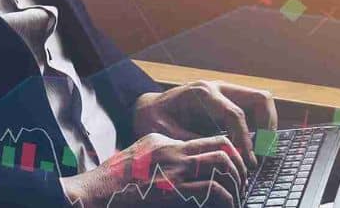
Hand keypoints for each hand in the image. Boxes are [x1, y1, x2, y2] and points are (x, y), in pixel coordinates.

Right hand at [60, 133, 246, 206]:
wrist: (95, 193)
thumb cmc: (111, 181)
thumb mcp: (136, 158)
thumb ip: (158, 155)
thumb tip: (181, 166)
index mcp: (163, 141)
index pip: (208, 138)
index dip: (229, 152)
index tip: (237, 167)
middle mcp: (172, 150)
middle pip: (221, 146)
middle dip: (239, 163)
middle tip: (243, 181)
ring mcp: (174, 169)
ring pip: (222, 164)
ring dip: (235, 180)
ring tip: (237, 194)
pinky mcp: (175, 189)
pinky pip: (213, 189)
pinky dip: (226, 198)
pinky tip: (227, 205)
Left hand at [132, 81, 277, 166]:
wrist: (148, 108)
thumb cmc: (153, 120)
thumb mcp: (167, 134)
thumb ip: (193, 144)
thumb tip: (220, 159)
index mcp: (202, 94)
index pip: (235, 114)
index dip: (245, 140)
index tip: (248, 162)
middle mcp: (218, 88)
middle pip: (260, 99)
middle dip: (267, 127)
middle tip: (261, 154)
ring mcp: (225, 93)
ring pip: (261, 102)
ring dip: (267, 127)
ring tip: (259, 152)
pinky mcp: (228, 102)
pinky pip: (253, 110)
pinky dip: (258, 127)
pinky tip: (250, 148)